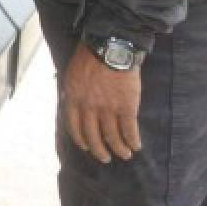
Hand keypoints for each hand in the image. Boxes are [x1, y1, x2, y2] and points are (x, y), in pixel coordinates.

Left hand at [62, 43, 142, 162]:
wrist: (110, 47)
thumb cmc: (89, 56)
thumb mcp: (71, 73)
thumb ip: (71, 90)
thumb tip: (70, 101)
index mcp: (74, 99)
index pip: (75, 127)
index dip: (81, 140)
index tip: (86, 147)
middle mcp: (89, 108)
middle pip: (93, 137)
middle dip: (100, 151)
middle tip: (105, 158)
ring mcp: (108, 109)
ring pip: (113, 137)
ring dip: (119, 149)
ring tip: (125, 155)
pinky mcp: (127, 107)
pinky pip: (129, 130)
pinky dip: (133, 140)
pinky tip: (136, 145)